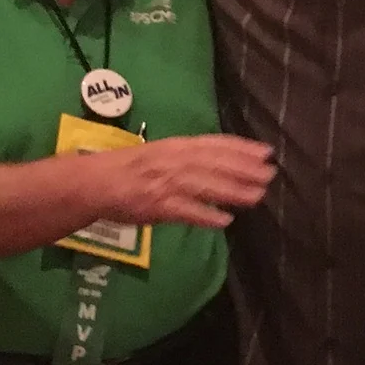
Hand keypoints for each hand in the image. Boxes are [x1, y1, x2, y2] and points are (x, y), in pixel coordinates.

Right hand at [85, 134, 275, 228]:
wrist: (94, 182)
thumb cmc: (129, 168)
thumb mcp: (161, 154)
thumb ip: (190, 157)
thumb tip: (225, 163)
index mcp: (175, 146)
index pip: (214, 143)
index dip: (242, 147)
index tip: (266, 152)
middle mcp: (173, 161)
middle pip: (215, 163)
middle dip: (245, 169)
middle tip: (270, 175)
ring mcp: (165, 183)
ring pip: (206, 186)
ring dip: (234, 191)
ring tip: (257, 196)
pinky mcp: (157, 206)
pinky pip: (185, 211)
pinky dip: (206, 216)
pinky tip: (225, 221)